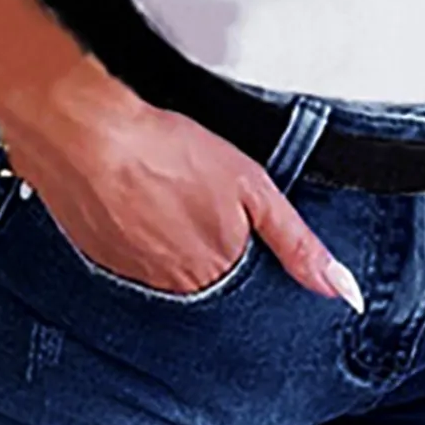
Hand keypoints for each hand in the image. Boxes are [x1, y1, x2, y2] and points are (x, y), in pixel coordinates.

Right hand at [0, 64, 364, 306]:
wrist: (84, 134)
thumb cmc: (166, 152)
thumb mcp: (254, 189)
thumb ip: (297, 243)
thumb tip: (340, 289)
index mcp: (215, 275)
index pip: (245, 290)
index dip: (247, 258)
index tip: (238, 232)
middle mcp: (173, 287)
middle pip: (206, 282)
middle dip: (210, 251)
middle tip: (197, 206)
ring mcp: (130, 275)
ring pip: (166, 269)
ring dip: (172, 243)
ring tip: (167, 200)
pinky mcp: (97, 257)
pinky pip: (128, 258)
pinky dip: (137, 234)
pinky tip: (137, 205)